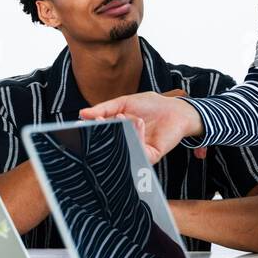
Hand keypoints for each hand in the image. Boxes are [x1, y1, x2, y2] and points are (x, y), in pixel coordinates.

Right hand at [81, 91, 203, 163]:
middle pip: (108, 145)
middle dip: (103, 131)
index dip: (92, 129)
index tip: (87, 120)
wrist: (174, 108)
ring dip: (121, 130)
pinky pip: (138, 152)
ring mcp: (137, 151)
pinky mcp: (150, 155)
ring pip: (122, 147)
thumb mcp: (124, 103)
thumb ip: (104, 108)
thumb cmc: (151, 105)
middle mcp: (126, 144)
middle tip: (100, 120)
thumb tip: (83, 113)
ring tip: (123, 116)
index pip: (100, 136)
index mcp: (117, 133)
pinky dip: (136, 136)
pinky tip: (138, 123)